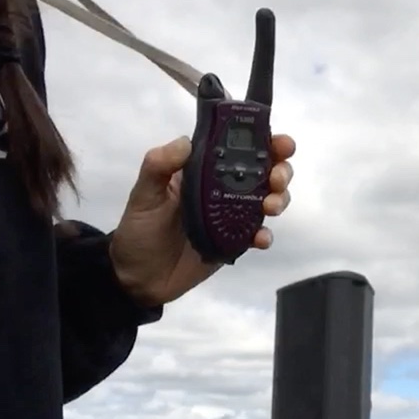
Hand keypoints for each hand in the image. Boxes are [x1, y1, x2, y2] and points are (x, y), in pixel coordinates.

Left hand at [108, 133, 296, 306]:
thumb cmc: (139, 230)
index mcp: (202, 170)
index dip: (263, 140)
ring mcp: (231, 216)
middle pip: (264, 172)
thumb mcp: (143, 194)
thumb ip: (158, 165)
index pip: (237, 147)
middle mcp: (222, 189)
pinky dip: (265, 235)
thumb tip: (185, 141)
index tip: (278, 143)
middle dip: (280, 170)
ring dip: (279, 199)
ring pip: (268, 200)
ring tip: (270, 207)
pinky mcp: (234, 243)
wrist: (138, 277)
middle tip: (277, 178)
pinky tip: (259, 238)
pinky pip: (257, 235)